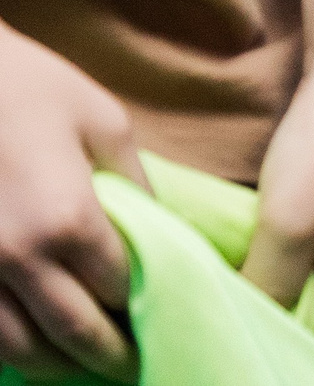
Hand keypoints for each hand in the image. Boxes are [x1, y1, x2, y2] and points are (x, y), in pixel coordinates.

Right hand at [0, 27, 143, 383]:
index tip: (165, 321)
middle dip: (110, 359)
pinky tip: (34, 350)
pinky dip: (10, 352)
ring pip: (19, 351)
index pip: (120, 289)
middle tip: (137, 368)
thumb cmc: (32, 88)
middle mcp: (17, 259)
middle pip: (73, 335)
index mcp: (69, 221)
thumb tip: (157, 229)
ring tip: (87, 369)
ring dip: (59, 368)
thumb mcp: (104, 124)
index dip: (144, 309)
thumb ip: (135, 185)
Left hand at [240, 52, 313, 345]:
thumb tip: (243, 327)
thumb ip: (268, 285)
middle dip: (268, 308)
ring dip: (274, 279)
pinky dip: (287, 254)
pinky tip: (258, 238)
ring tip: (229, 266)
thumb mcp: (288, 220)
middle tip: (214, 293)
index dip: (263, 337)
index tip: (213, 321)